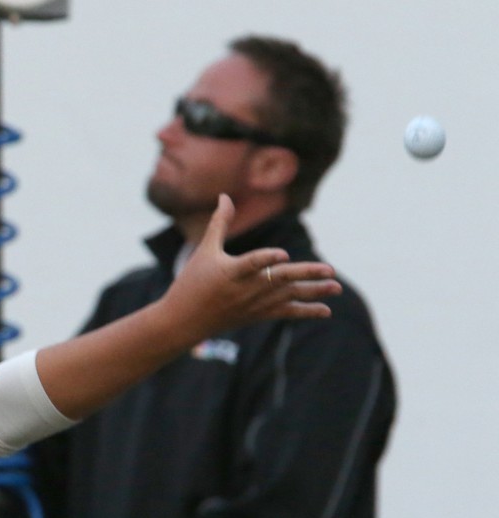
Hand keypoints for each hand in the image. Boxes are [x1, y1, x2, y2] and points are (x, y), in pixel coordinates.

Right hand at [165, 193, 338, 338]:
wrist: (183, 321)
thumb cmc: (191, 282)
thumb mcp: (204, 251)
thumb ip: (219, 223)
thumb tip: (225, 196)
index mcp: (230, 272)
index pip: (251, 263)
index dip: (266, 259)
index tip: (282, 254)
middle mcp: (244, 289)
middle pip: (279, 280)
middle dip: (305, 275)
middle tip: (329, 270)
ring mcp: (252, 304)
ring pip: (287, 296)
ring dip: (313, 292)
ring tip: (336, 286)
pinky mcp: (257, 314)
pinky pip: (284, 313)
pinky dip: (305, 311)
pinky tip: (325, 310)